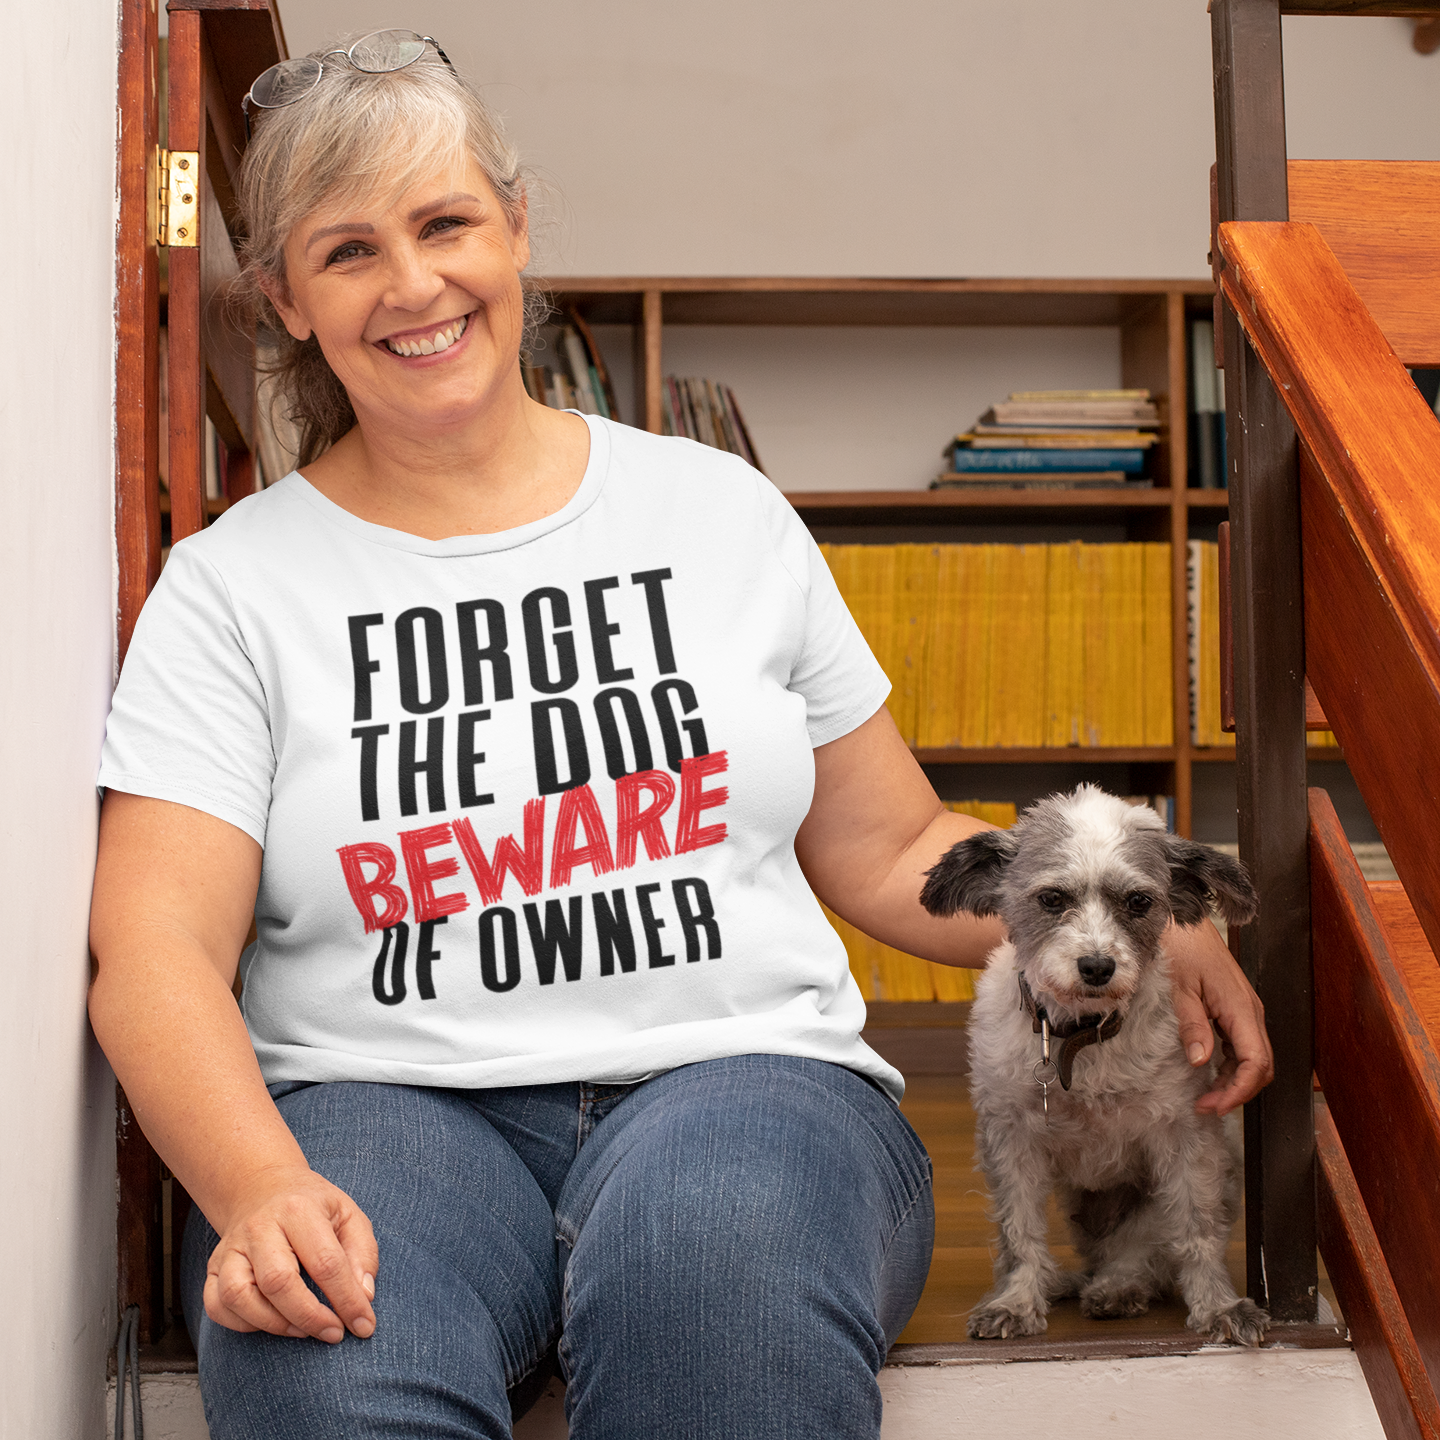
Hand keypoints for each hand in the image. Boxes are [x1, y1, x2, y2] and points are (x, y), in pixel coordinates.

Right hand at [204, 1166, 377, 1343]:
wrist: (264, 1188)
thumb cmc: (314, 1208)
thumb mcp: (349, 1215)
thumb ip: (362, 1254)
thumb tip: (363, 1298)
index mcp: (300, 1209)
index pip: (325, 1262)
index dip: (347, 1300)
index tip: (364, 1326)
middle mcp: (260, 1227)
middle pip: (278, 1281)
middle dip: (310, 1316)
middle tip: (333, 1333)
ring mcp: (231, 1248)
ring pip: (238, 1296)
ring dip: (274, 1324)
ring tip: (303, 1330)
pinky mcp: (213, 1267)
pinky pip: (216, 1306)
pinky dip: (242, 1324)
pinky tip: (271, 1323)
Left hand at [1166, 919, 1273, 1116]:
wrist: (1185, 919)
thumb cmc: (1183, 946)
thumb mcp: (1179, 988)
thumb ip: (1191, 1024)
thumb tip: (1201, 1062)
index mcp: (1240, 1008)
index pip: (1257, 1063)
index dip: (1239, 1091)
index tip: (1214, 1105)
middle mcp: (1250, 1011)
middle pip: (1260, 1065)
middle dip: (1238, 1092)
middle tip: (1206, 1106)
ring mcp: (1245, 1010)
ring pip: (1253, 1057)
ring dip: (1235, 1080)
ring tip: (1206, 1096)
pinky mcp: (1235, 1007)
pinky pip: (1242, 1044)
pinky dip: (1231, 1064)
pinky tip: (1209, 1072)